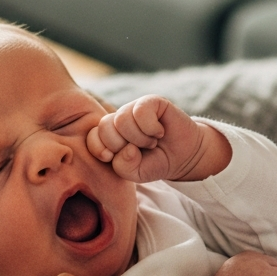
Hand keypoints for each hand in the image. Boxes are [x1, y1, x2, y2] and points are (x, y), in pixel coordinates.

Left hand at [86, 94, 231, 182]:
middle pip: (105, 127)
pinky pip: (141, 111)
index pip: (92, 136)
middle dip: (122, 145)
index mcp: (110, 136)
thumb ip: (124, 167)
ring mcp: (134, 108)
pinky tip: (159, 132)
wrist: (184, 155)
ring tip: (151, 142)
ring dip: (140, 138)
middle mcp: (119, 119)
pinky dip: (151, 128)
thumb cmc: (156, 163)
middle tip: (140, 150)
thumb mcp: (136, 174)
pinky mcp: (151, 101)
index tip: (112, 158)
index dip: (100, 148)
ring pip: (122, 120)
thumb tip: (127, 149)